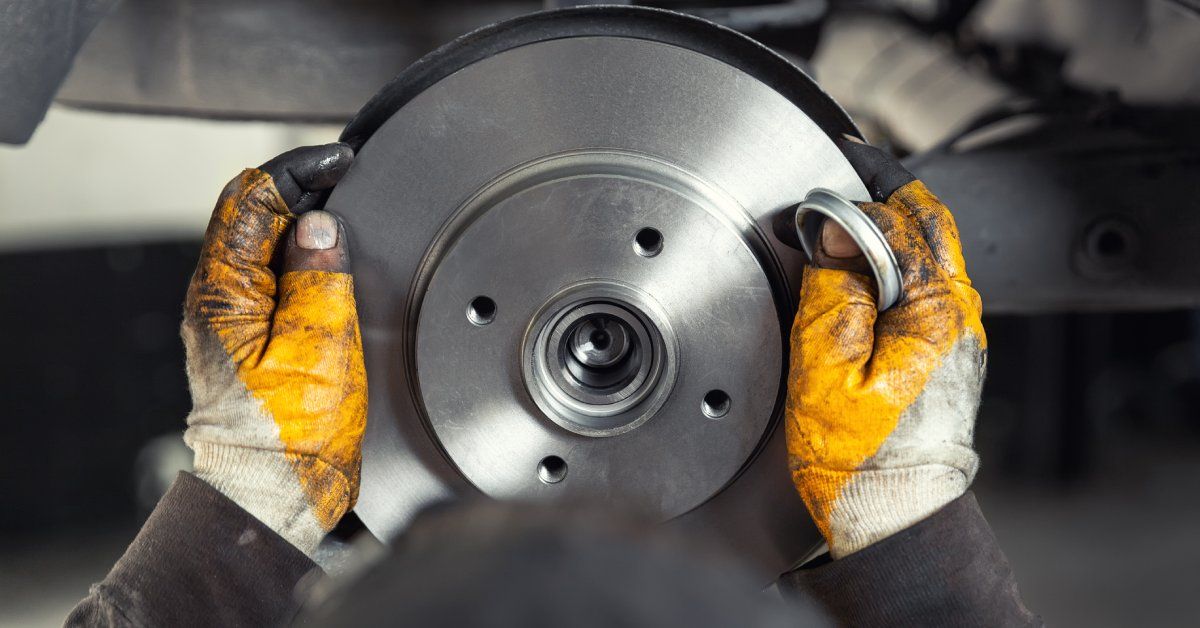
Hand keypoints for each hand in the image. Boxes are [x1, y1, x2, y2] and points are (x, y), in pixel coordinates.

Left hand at [181, 143, 364, 554]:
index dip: (299, 168)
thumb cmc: (292, 436)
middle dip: (302, 187)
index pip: (252, 198)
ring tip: (349, 216)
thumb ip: (319, 276)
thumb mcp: (318, 346)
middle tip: (351, 182)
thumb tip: (320, 223)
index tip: (342, 161)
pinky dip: (304, 256)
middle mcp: (219, 300)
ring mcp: (233, 319)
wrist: (276, 493)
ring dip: (303, 221)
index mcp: (224, 293)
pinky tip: (335, 265)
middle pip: (252, 214)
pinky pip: (274, 276)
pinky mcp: (253, 337)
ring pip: (263, 243)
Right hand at [785, 138, 984, 557]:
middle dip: (884, 192)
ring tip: (837, 224)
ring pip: (931, 252)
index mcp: (935, 312)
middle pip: (931, 224)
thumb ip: (832, 292)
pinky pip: (924, 286)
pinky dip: (891, 263)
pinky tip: (854, 272)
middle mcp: (959, 316)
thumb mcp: (824, 368)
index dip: (857, 190)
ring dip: (887, 227)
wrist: (891, 516)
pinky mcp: (946, 354)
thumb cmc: (858, 460)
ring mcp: (958, 335)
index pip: (902, 218)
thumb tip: (832, 234)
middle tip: (838, 179)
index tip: (825, 173)